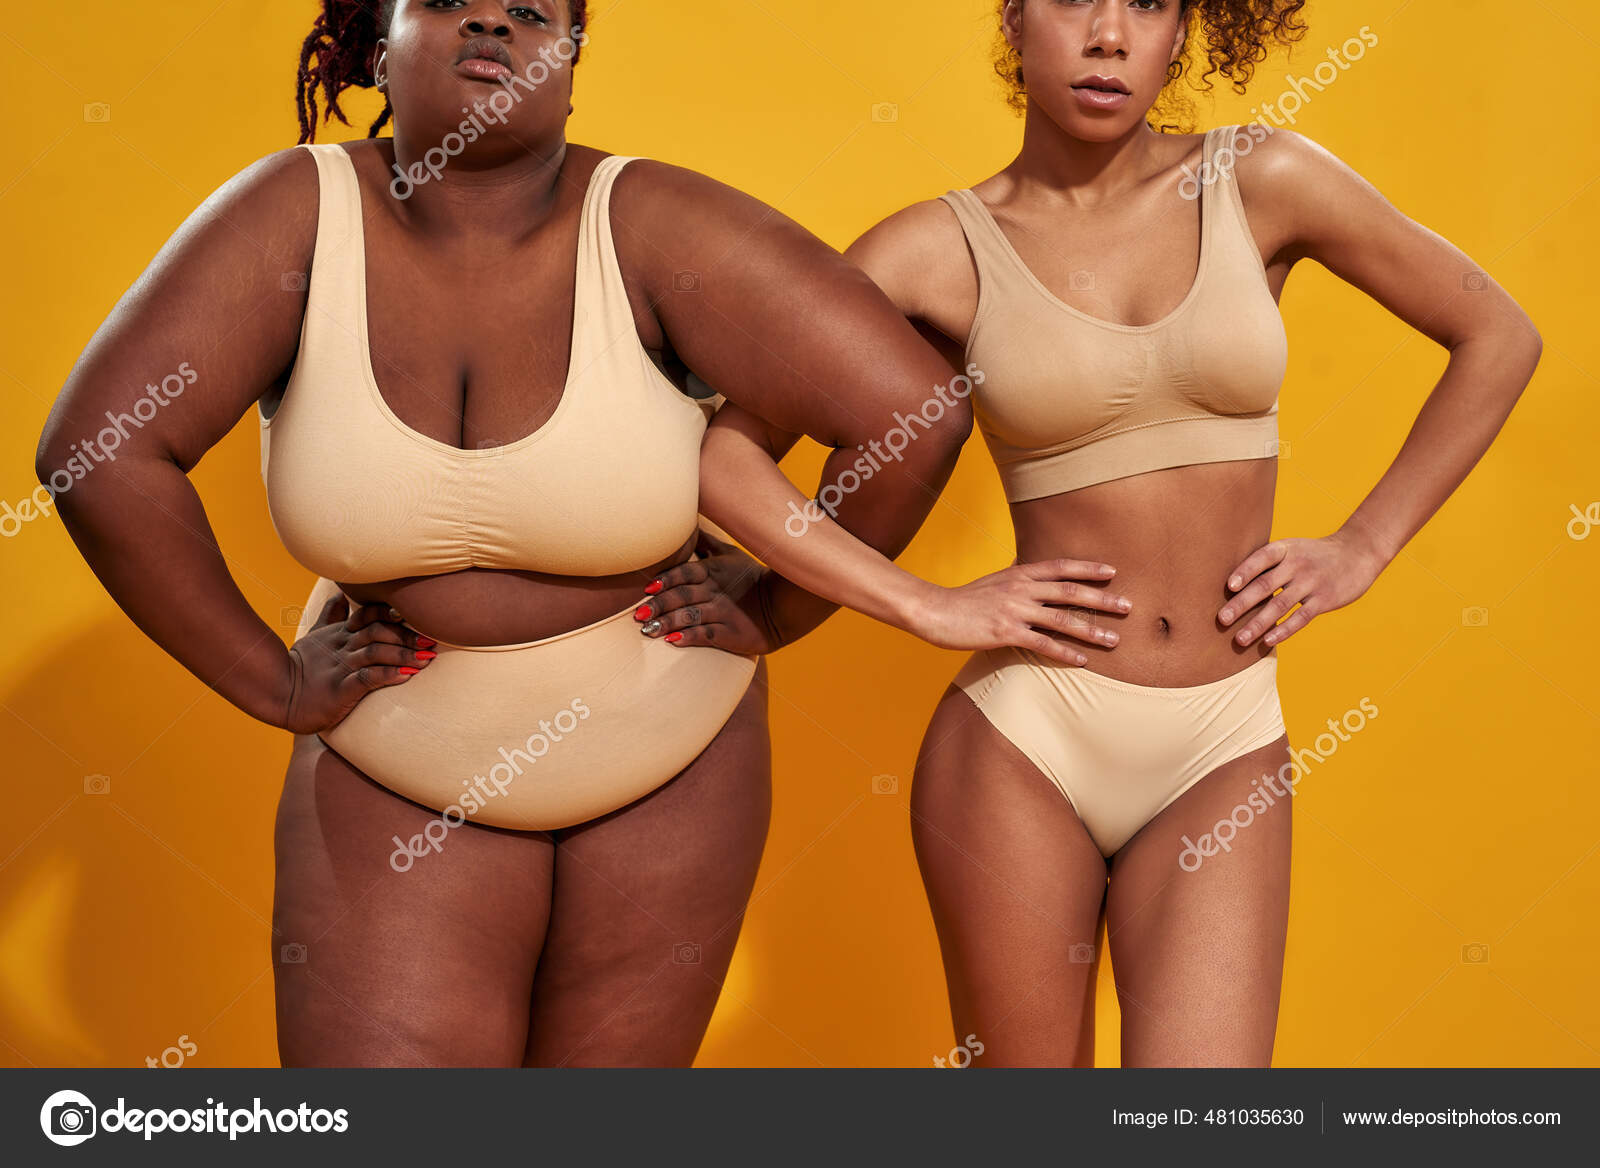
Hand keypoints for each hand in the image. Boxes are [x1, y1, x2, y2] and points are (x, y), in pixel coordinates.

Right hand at [281, 593, 436, 732]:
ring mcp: (341, 667)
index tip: (414, 617)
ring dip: (404, 654)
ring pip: (377, 652)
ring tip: (426, 659)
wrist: (277, 695)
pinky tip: (406, 675)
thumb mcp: (315, 637)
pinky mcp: (340, 689)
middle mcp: (343, 647)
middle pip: (379, 631)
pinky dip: (389, 675)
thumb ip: (330, 617)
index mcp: (340, 634)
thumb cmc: (302, 668)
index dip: (391, 613)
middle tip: (431, 641)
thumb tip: (338, 593)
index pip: (369, 614)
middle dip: (407, 635)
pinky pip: (368, 678)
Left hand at [633, 530, 776, 655]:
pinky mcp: (731, 633)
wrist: (780, 606)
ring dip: (668, 623)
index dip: (666, 579)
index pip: (685, 573)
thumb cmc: (750, 577)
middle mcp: (715, 591)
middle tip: (639, 614)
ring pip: (691, 616)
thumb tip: (686, 524)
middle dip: (660, 604)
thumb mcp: (729, 555)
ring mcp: (723, 613)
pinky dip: (689, 638)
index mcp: (713, 571)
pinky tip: (673, 641)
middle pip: (683, 595)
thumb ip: (705, 542)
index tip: (647, 588)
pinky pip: (707, 634)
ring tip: (647, 630)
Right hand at [908, 559, 1131, 665]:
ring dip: (1092, 630)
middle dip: (1103, 599)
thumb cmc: (963, 599)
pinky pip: (1043, 644)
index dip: (1088, 568)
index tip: (1112, 571)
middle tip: (1128, 606)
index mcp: (1019, 573)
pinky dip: (1065, 653)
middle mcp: (1021, 589)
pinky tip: (1082, 661)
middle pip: (1071, 592)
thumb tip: (1040, 585)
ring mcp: (1015, 610)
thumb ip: (1018, 583)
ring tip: (1114, 639)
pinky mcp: (1006, 633)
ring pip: (1063, 619)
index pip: (1061, 566)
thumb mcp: (994, 582)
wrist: (934, 610)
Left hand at [1218, 532, 1384, 647]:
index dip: (1245, 571)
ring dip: (1258, 624)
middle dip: (1242, 604)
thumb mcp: (1293, 548)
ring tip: (1240, 639)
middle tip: (1222, 619)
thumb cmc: (1314, 554)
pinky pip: (1300, 618)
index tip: (1228, 586)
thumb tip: (1232, 585)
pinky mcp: (1324, 599)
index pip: (1262, 557)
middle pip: (1265, 585)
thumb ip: (1268, 563)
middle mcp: (1297, 564)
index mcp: (1286, 549)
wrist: (1358, 552)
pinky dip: (1283, 630)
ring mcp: (1311, 583)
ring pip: (1280, 606)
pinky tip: (1268, 641)